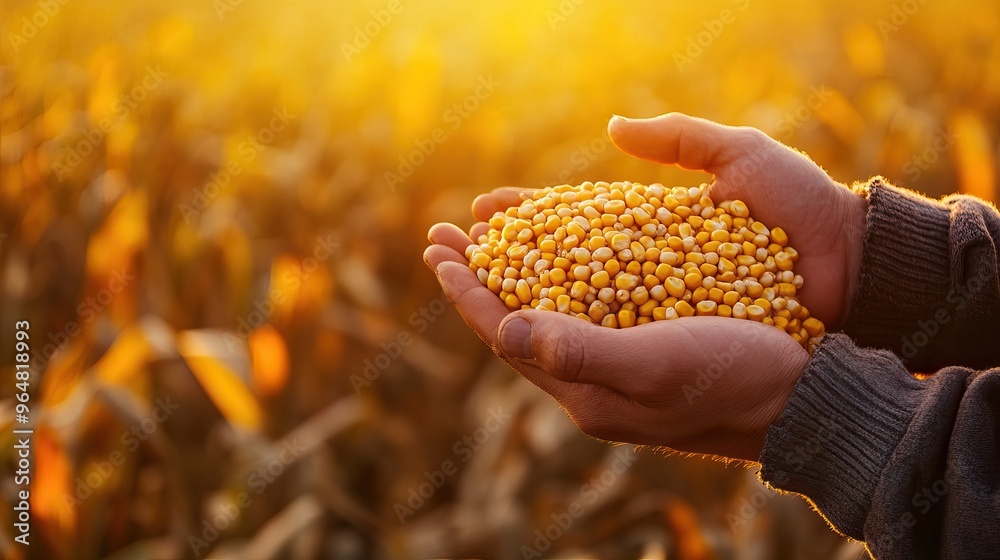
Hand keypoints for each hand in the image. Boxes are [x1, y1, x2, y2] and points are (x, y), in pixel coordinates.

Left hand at [423, 114, 864, 461]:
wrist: (802, 396)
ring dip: (513, 273)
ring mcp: (619, 367)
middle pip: (516, 323)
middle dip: (478, 278)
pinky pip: (586, 308)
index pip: (505, 335)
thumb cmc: (734, 376)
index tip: (437, 247)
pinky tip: (560, 253)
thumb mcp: (655, 364)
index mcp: (585, 392)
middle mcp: (594, 383)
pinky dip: (560, 275)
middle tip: (444, 236)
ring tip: (488, 236)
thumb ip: (581, 353)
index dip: (467, 291)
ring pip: (548, 314)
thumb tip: (505, 330)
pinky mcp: (646, 347)